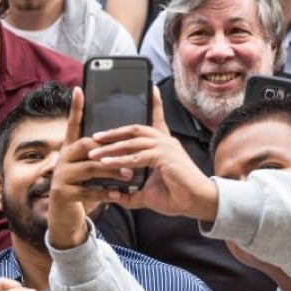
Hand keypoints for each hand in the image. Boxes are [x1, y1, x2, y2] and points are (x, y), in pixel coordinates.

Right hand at [47, 87, 136, 249]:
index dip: (76, 108)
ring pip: (89, 168)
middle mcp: (62, 159)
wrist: (64, 216)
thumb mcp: (90, 169)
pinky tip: (119, 194)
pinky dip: (105, 192)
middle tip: (130, 150)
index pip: (73, 125)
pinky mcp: (63, 193)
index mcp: (70, 149)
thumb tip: (120, 137)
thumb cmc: (83, 188)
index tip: (80, 89)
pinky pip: (87, 191)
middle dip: (109, 147)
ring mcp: (61, 176)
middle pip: (86, 145)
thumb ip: (101, 154)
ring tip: (129, 174)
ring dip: (111, 170)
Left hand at [87, 86, 218, 220]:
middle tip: (95, 138)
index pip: (157, 119)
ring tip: (94, 153)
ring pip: (133, 142)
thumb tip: (115, 196)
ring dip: (111, 148)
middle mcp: (165, 141)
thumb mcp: (148, 193)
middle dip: (114, 132)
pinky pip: (137, 156)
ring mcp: (166, 147)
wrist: (197, 202)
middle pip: (135, 130)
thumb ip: (131, 192)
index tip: (151, 88)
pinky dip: (120, 160)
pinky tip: (107, 163)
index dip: (155, 103)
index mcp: (164, 145)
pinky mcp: (165, 156)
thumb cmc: (177, 196)